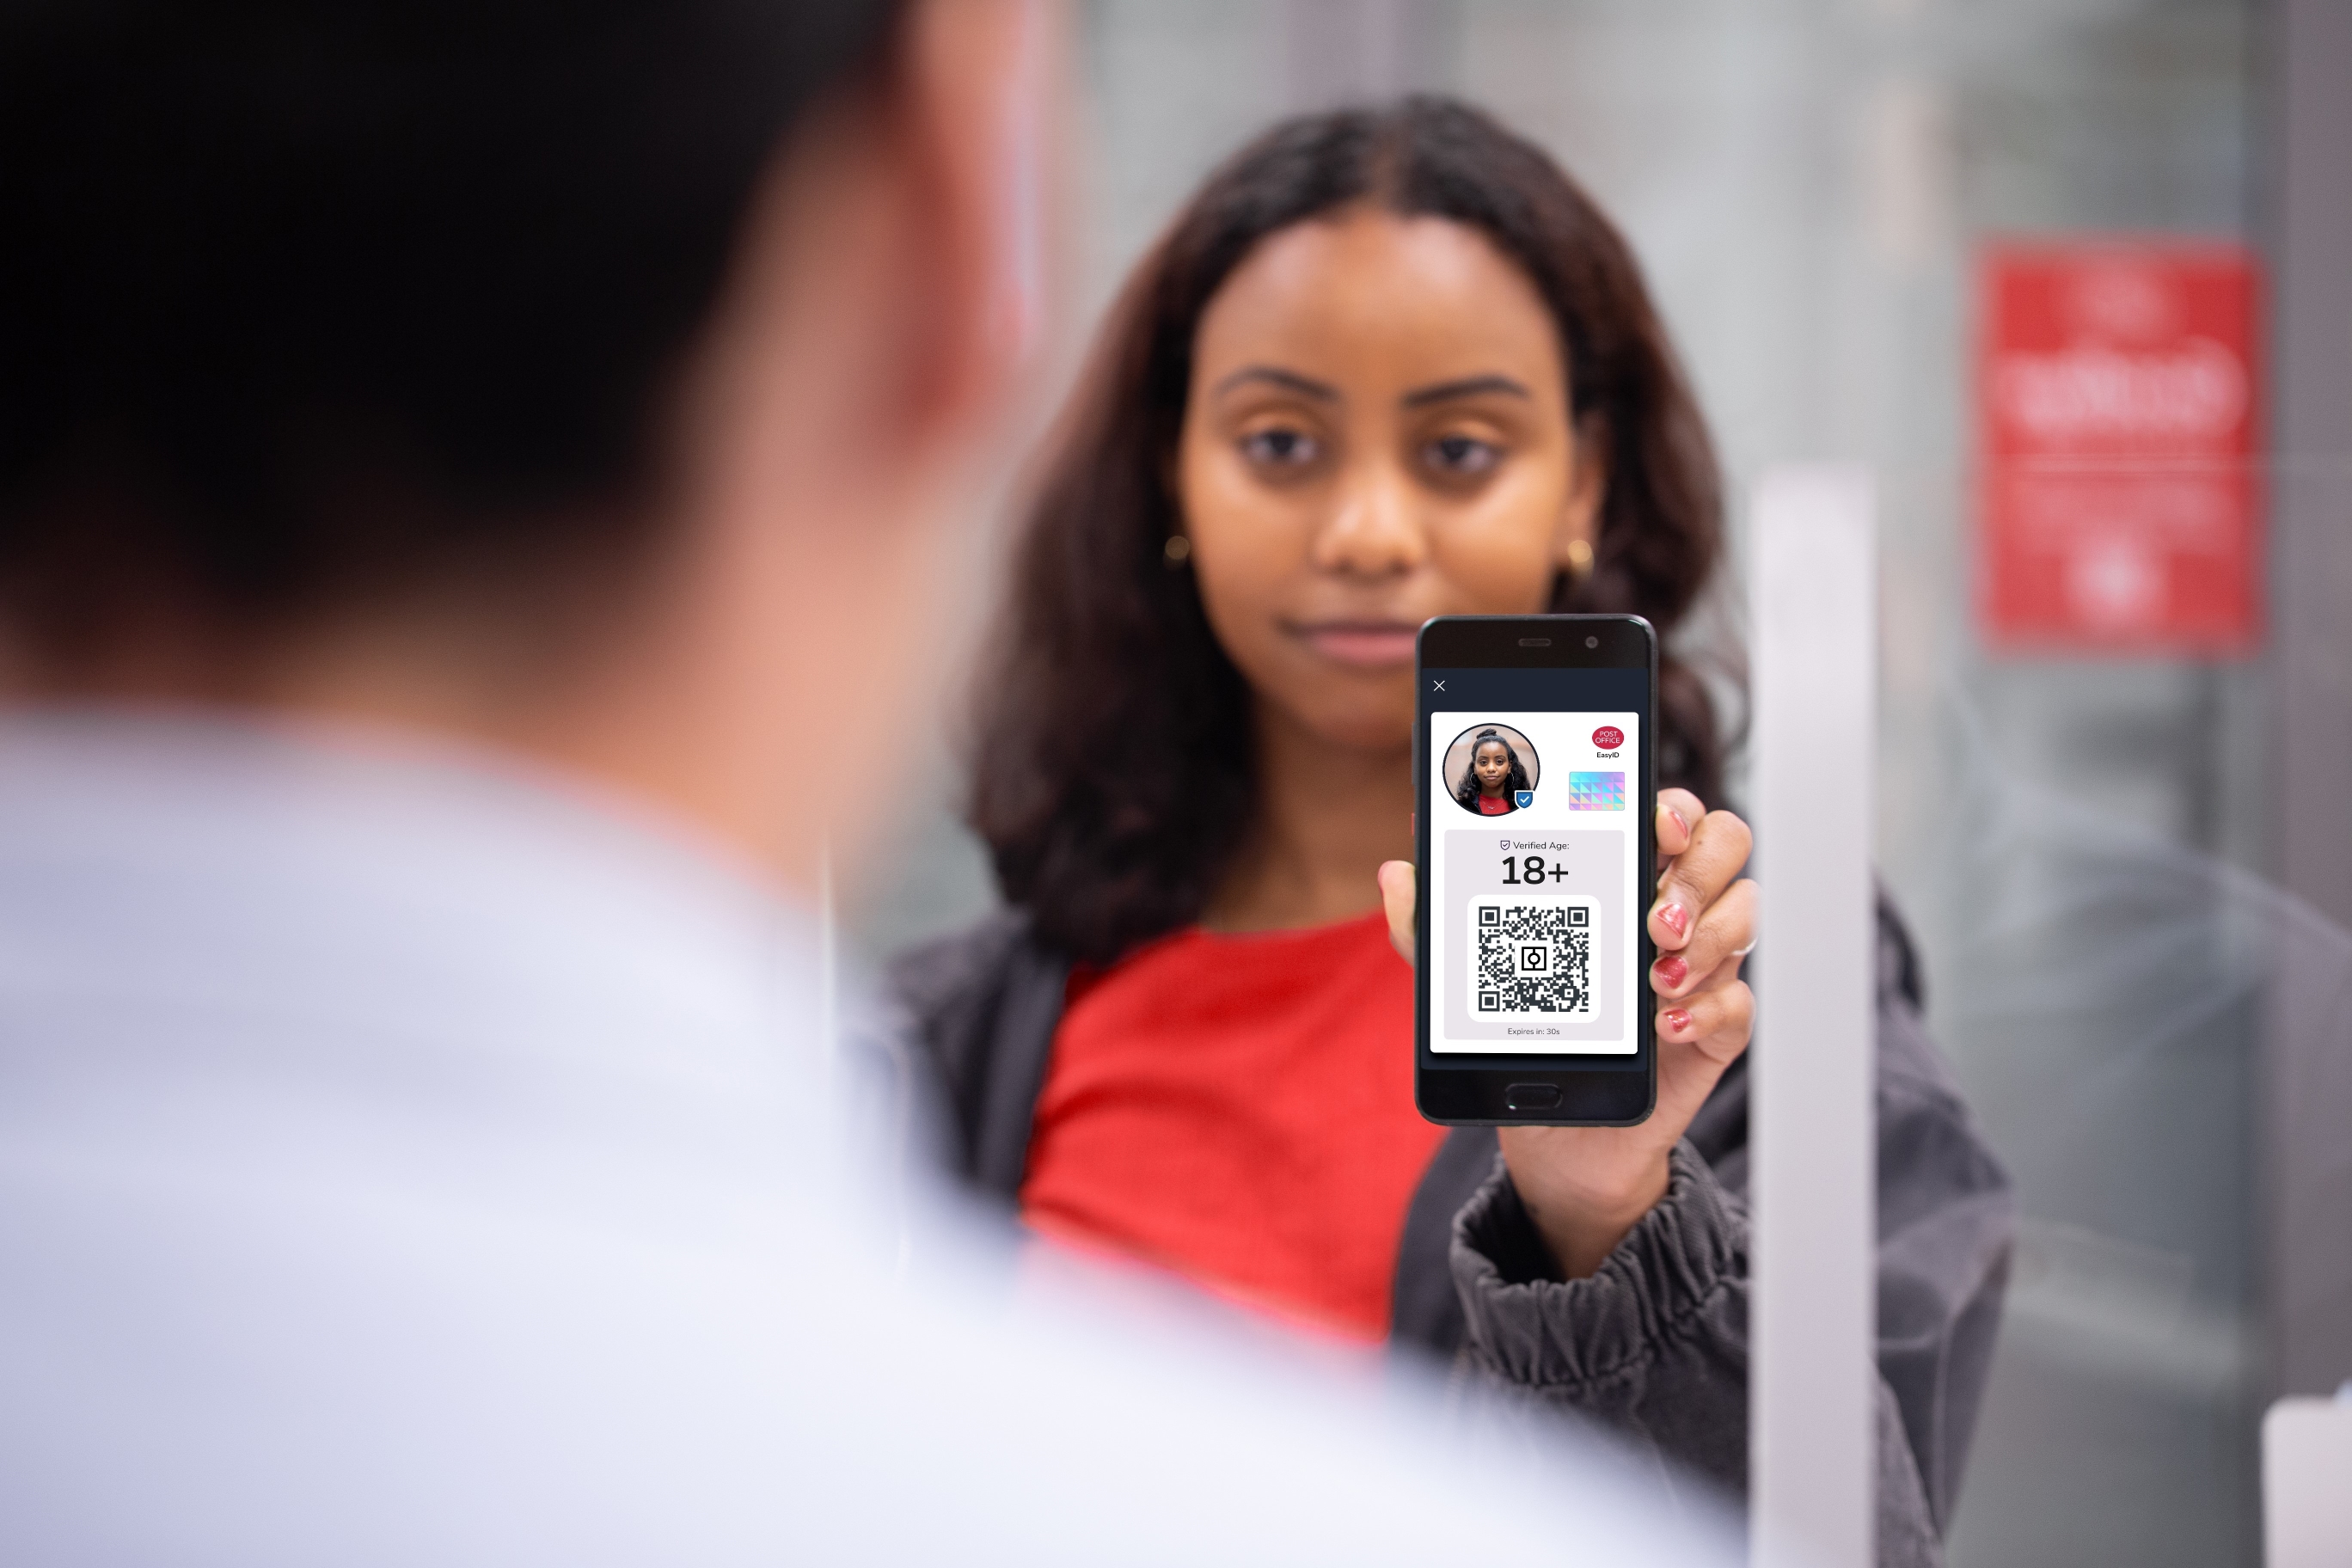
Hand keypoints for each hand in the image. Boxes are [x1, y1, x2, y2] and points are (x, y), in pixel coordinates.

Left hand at [1378, 787, 1755, 1277]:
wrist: (1555, 1138)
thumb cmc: (1523, 1033)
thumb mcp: (1465, 978)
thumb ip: (1430, 927)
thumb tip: (1396, 872)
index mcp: (1619, 877)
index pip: (1668, 814)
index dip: (1675, 807)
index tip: (1655, 826)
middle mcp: (1670, 910)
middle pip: (1727, 846)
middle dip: (1700, 869)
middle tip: (1656, 916)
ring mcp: (1700, 966)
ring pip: (1745, 915)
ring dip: (1708, 937)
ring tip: (1654, 976)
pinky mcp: (1715, 1027)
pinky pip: (1739, 1000)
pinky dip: (1706, 1008)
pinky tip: (1663, 1025)